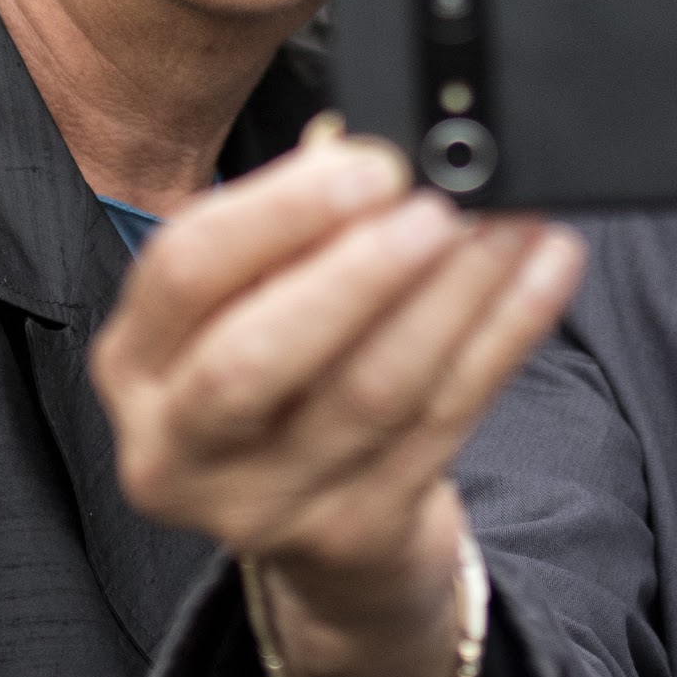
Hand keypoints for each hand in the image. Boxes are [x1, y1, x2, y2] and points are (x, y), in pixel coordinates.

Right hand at [94, 119, 585, 676]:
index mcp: (136, 359)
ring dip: (453, 300)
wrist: (322, 520)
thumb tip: (375, 143)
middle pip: (255, 359)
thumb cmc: (284, 371)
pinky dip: (500, 341)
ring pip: (367, 395)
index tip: (374, 164)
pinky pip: (441, 426)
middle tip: (437, 209)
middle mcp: (175, 442)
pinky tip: (540, 276)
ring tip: (510, 227)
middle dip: (357, 274)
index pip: (184, 273)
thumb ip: (295, 227)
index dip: (278, 213)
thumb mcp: (254, 297)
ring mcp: (259, 506)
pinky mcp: (351, 533)